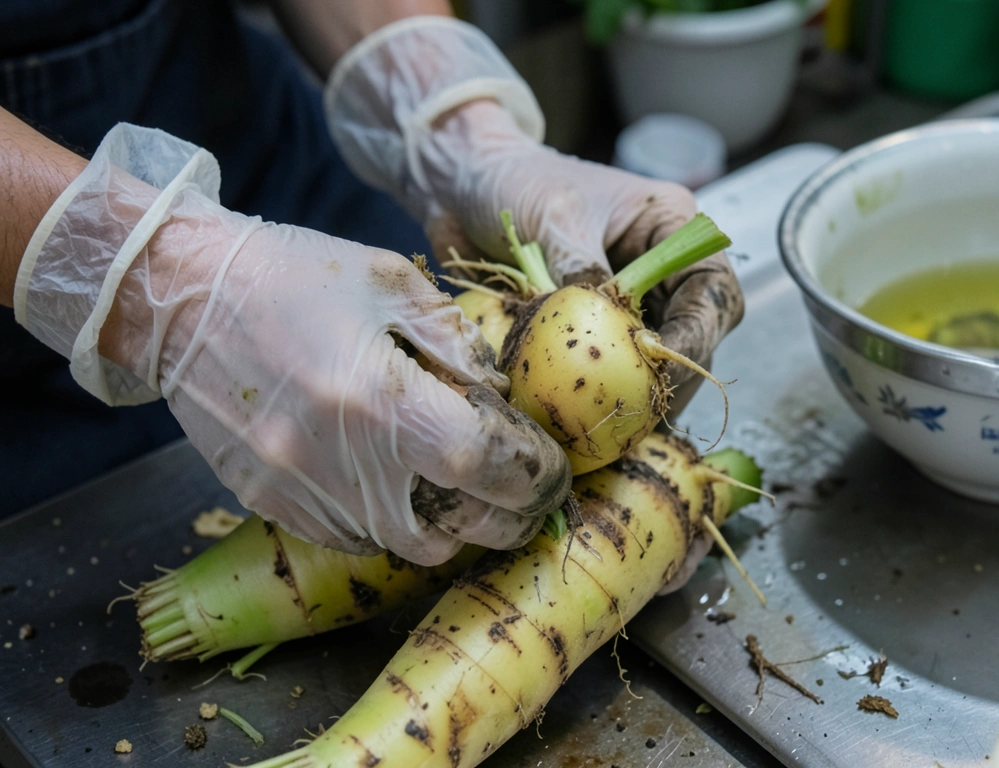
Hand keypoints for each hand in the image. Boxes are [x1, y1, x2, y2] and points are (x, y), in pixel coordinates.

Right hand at [15, 124, 570, 564]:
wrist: (177, 294)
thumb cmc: (290, 276)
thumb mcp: (390, 281)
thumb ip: (455, 342)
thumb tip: (499, 395)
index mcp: (381, 399)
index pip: (485, 467)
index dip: (533, 477)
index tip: (550, 471)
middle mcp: (341, 461)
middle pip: (450, 532)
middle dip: (501, 520)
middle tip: (522, 498)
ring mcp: (299, 491)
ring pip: (400, 546)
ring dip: (444, 527)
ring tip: (459, 492)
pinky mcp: (267, 503)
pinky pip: (348, 539)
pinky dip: (386, 523)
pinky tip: (394, 485)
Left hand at [324, 18, 744, 410]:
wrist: (462, 183)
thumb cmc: (515, 180)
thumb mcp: (555, 218)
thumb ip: (584, 271)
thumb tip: (604, 326)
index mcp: (670, 226)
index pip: (712, 289)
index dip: (697, 333)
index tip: (662, 367)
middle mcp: (661, 267)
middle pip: (694, 334)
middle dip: (672, 375)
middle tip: (640, 412)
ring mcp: (630, 301)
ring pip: (657, 360)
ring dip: (638, 392)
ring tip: (614, 422)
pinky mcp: (595, 328)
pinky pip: (611, 368)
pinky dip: (601, 392)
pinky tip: (584, 415)